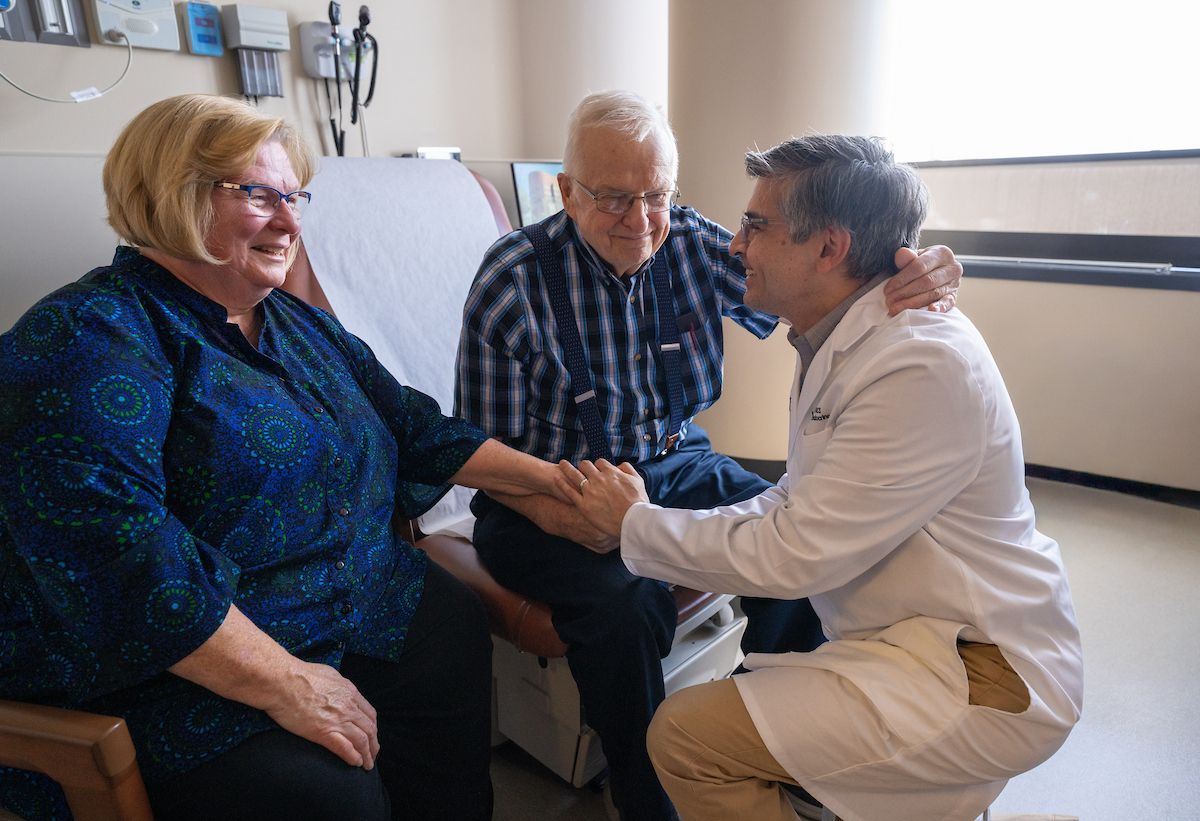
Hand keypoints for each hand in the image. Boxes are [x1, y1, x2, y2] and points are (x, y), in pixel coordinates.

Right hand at [265, 659, 379, 769]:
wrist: (282, 681)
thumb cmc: (299, 674)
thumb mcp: (329, 674)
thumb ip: (339, 685)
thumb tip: (340, 689)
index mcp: (349, 692)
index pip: (369, 713)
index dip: (373, 727)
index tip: (372, 735)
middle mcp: (348, 707)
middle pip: (370, 728)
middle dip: (374, 744)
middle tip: (373, 754)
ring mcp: (338, 720)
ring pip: (362, 741)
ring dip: (367, 755)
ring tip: (368, 765)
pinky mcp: (324, 732)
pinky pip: (345, 749)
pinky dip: (353, 758)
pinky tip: (356, 764)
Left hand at [569, 459, 648, 551]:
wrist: (632, 521)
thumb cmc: (638, 503)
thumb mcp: (638, 481)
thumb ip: (628, 469)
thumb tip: (620, 465)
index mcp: (611, 473)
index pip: (600, 462)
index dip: (598, 466)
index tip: (597, 469)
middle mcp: (598, 479)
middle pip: (586, 465)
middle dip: (583, 465)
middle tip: (581, 468)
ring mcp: (589, 491)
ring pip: (574, 474)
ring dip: (567, 467)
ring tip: (562, 463)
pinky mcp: (583, 504)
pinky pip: (569, 491)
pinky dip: (562, 484)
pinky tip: (556, 479)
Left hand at [885, 245, 961, 314]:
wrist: (933, 272)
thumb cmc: (919, 265)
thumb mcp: (913, 258)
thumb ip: (906, 257)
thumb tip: (902, 254)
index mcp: (942, 253)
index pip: (919, 266)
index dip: (902, 279)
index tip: (887, 289)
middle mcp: (952, 267)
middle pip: (926, 281)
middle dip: (905, 292)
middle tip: (889, 301)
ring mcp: (955, 283)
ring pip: (933, 294)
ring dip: (913, 303)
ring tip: (896, 309)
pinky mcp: (954, 297)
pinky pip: (948, 303)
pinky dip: (939, 307)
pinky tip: (930, 310)